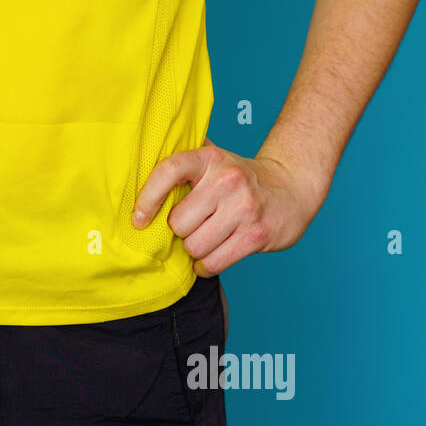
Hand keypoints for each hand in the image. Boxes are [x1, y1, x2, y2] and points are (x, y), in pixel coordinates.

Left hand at [133, 139, 324, 276]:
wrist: (292, 186)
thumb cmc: (240, 177)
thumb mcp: (213, 159)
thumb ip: (181, 161)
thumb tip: (133, 168)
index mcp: (210, 159)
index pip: (168, 171)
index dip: (147, 197)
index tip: (139, 219)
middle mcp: (227, 180)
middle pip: (178, 223)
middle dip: (181, 231)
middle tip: (194, 226)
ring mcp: (244, 208)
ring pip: (195, 246)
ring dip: (195, 250)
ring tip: (206, 240)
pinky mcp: (256, 235)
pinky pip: (214, 263)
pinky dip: (206, 266)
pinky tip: (212, 257)